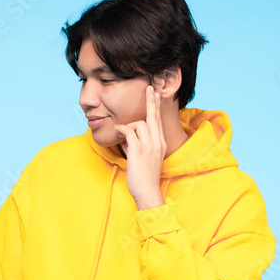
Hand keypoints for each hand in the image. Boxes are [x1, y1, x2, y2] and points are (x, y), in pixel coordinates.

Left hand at [113, 84, 165, 209]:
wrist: (147, 191)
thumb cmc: (144, 177)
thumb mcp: (145, 158)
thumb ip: (138, 144)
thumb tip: (127, 136)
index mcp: (161, 143)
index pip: (158, 121)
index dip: (156, 108)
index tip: (155, 95)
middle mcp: (157, 142)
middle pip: (153, 117)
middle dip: (151, 101)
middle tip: (149, 88)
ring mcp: (149, 145)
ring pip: (138, 124)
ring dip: (128, 128)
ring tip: (124, 139)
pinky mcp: (139, 150)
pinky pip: (128, 132)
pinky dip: (122, 130)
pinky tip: (118, 132)